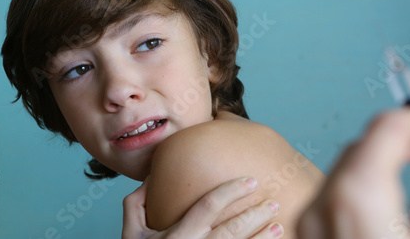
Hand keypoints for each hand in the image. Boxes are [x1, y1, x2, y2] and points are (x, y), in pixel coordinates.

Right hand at [122, 177, 282, 238]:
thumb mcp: (132, 233)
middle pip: (233, 228)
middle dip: (255, 214)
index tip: (250, 181)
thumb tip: (150, 177)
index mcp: (178, 234)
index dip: (231, 191)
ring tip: (278, 226)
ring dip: (262, 238)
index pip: (209, 205)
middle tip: (272, 203)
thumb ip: (136, 204)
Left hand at [297, 107, 409, 238]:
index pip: (385, 131)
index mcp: (354, 200)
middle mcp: (318, 208)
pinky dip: (358, 187)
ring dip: (377, 160)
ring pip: (342, 173)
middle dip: (398, 138)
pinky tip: (379, 194)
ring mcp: (305, 225)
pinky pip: (330, 199)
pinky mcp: (304, 238)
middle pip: (359, 150)